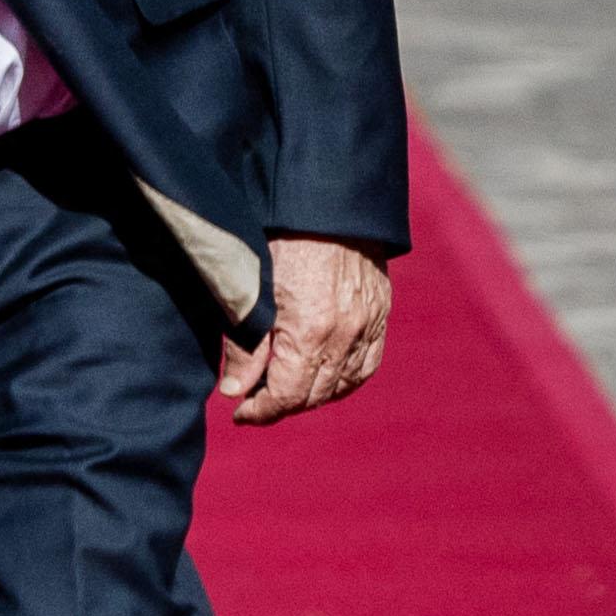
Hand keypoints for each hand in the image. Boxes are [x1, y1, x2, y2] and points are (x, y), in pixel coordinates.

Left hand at [217, 234, 392, 426]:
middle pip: (313, 395)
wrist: (328, 203)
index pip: (287, 396)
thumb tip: (234, 391)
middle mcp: (344, 335)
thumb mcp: (253, 290)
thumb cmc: (282, 240)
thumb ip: (245, 346)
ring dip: (311, 395)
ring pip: (341, 385)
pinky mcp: (380, 315)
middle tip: (254, 400)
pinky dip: (344, 380)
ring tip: (284, 389)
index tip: (240, 413)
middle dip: (281, 405)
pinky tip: (324, 377)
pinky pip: (366, 366)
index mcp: (310, 331)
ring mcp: (368, 326)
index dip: (261, 411)